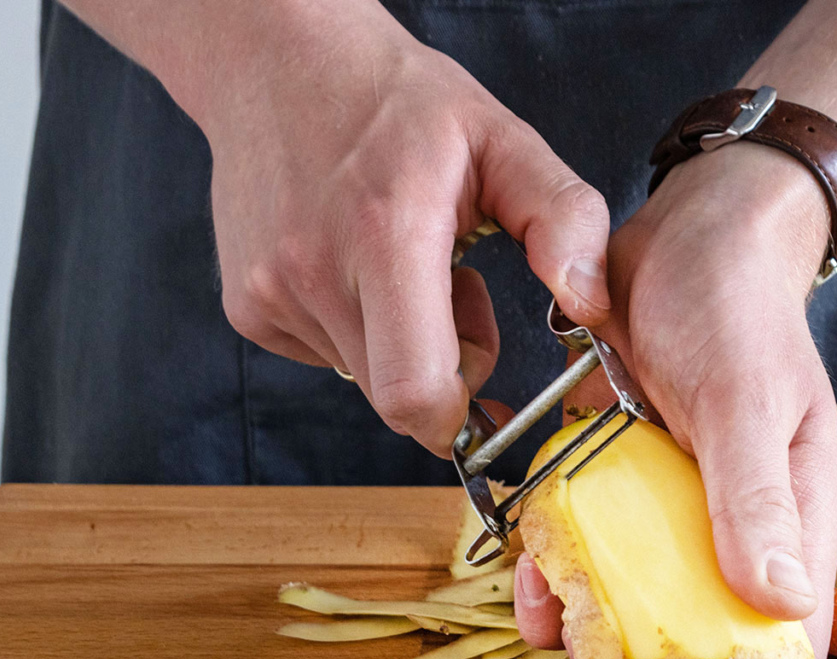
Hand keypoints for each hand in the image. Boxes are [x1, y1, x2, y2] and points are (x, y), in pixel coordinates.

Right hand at [184, 2, 610, 454]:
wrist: (279, 62)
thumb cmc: (397, 101)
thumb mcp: (503, 138)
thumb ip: (565, 219)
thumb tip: (591, 306)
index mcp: (387, 232)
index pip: (414, 391)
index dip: (456, 417)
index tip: (485, 399)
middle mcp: (315, 270)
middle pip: (395, 398)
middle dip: (444, 375)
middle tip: (457, 297)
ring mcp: (269, 292)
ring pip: (362, 378)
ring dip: (401, 347)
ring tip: (404, 264)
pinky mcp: (245, 306)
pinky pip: (324, 357)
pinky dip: (356, 331)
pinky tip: (357, 266)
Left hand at [516, 143, 836, 658]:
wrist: (688, 237)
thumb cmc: (736, 309)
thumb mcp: (748, 401)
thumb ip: (757, 500)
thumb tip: (779, 606)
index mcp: (791, 531)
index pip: (788, 653)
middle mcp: (735, 538)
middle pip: (706, 652)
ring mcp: (674, 520)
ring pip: (639, 618)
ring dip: (599, 653)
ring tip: (562, 648)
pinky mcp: (622, 493)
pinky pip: (588, 561)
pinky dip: (557, 586)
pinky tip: (531, 589)